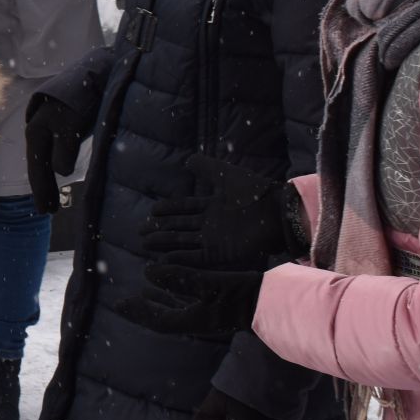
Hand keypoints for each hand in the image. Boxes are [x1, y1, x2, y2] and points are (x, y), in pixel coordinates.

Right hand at [24, 95, 87, 215]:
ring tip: (54, 199)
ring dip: (48, 179)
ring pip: (44, 158)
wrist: (95, 70)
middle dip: (43, 188)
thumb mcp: (71, 121)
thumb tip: (60, 171)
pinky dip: (54, 164)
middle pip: (38, 165)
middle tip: (49, 211)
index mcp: (36, 132)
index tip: (46, 211)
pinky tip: (60, 171)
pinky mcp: (60, 123)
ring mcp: (47, 126)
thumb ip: (65, 146)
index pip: (37, 169)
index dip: (42, 190)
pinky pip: (53, 150)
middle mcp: (37, 130)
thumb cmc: (81, 96)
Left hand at [115, 261, 262, 335]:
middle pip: (164, 317)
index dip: (137, 312)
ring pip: (177, 309)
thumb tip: (147, 271)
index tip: (118, 304)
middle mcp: (199, 320)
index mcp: (193, 320)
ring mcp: (209, 314)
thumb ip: (179, 278)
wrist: (276, 300)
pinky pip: (190, 301)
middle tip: (125, 302)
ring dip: (159, 300)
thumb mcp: (210, 284)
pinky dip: (176, 293)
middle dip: (144, 309)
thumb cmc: (244, 294)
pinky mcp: (219, 305)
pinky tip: (174, 283)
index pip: (158, 319)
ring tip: (145, 290)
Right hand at [141, 155, 301, 267]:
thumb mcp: (226, 175)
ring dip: (165, 243)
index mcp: (215, 206)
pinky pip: (196, 257)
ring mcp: (216, 240)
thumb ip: (206, 168)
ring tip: (145, 244)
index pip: (185, 208)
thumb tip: (186, 160)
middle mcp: (212, 224)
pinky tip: (163, 258)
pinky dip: (180, 258)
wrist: (278, 213)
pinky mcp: (221, 254)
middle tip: (141, 232)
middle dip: (160, 229)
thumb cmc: (256, 191)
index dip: (168, 210)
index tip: (152, 212)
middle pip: (180, 226)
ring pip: (183, 241)